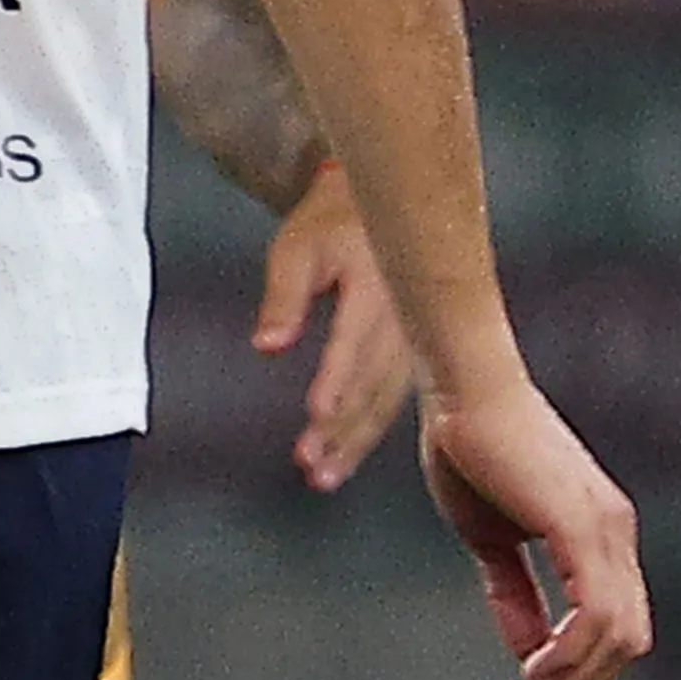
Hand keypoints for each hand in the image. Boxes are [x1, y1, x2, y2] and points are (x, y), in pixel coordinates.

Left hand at [257, 168, 411, 489]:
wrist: (386, 203)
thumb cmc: (332, 223)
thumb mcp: (297, 248)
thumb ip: (283, 298)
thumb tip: (266, 346)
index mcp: (379, 289)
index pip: (354, 343)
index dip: (336, 380)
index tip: (316, 413)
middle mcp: (405, 321)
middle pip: (371, 383)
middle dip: (340, 428)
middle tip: (310, 465)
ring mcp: (414, 341)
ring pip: (384, 400)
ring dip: (354, 441)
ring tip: (323, 476)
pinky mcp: (412, 354)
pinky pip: (391, 399)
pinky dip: (366, 431)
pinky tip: (341, 459)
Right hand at [417, 376, 654, 679]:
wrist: (463, 389)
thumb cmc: (468, 448)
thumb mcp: (489, 537)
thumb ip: (513, 592)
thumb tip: (527, 650)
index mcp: (600, 534)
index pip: (616, 622)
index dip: (582, 668)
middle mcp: (615, 535)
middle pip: (628, 640)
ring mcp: (605, 531)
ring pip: (617, 636)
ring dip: (572, 679)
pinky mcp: (581, 527)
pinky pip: (593, 613)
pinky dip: (566, 653)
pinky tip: (530, 668)